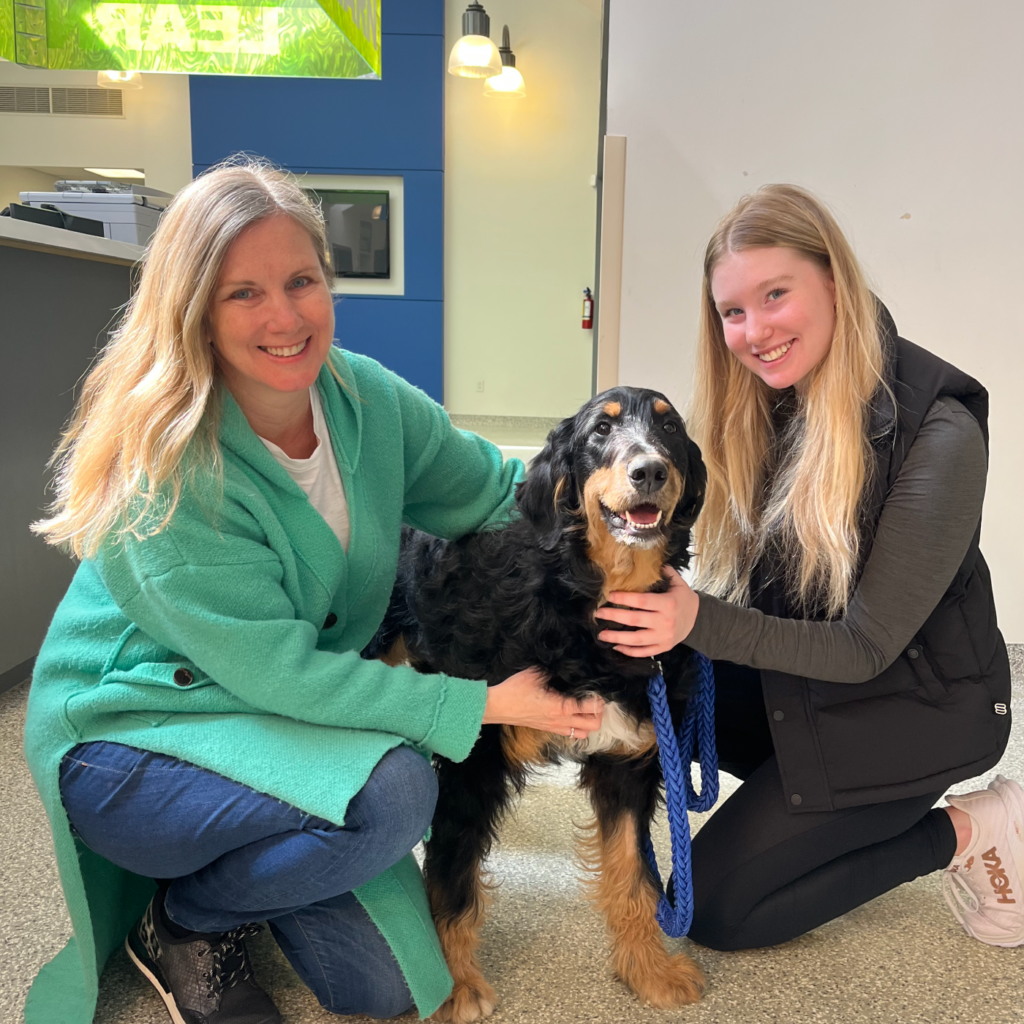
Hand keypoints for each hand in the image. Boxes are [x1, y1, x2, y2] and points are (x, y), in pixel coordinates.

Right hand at [482, 667, 604, 736]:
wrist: (497, 706)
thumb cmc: (515, 689)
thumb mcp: (536, 673)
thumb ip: (556, 670)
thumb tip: (570, 664)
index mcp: (561, 707)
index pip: (591, 707)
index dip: (599, 698)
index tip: (599, 688)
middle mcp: (561, 721)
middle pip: (594, 725)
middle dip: (600, 712)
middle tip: (596, 698)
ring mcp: (556, 727)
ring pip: (585, 733)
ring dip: (590, 721)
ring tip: (588, 707)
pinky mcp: (549, 729)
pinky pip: (572, 734)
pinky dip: (579, 726)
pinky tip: (574, 713)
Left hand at [593, 566, 698, 657]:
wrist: (699, 620)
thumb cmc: (684, 599)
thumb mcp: (678, 583)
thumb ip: (664, 572)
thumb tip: (648, 560)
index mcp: (668, 604)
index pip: (641, 601)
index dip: (624, 599)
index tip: (609, 596)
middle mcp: (665, 622)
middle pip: (635, 620)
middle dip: (614, 617)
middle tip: (598, 614)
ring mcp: (664, 637)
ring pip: (637, 640)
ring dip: (617, 638)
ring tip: (601, 635)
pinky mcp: (663, 648)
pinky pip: (644, 652)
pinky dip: (629, 651)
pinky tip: (616, 647)